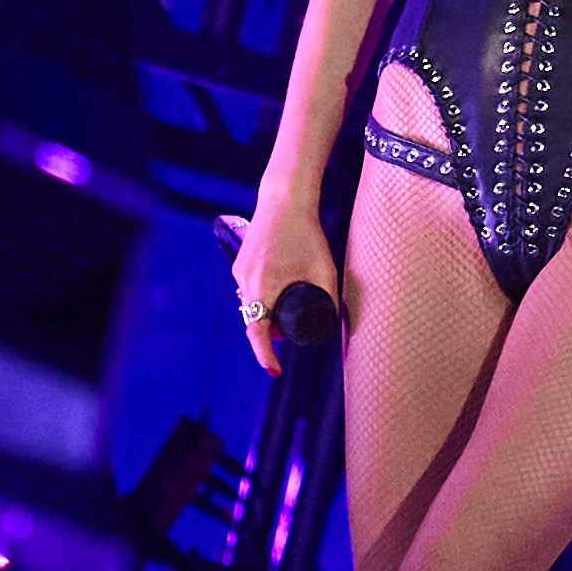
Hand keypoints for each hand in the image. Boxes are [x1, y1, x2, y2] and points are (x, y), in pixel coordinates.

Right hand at [218, 204, 338, 374]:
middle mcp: (246, 282)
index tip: (275, 371)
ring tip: (290, 303)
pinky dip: (262, 297)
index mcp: (264, 287)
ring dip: (267, 313)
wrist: (284, 199)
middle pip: (255, 321)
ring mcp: (240, 272)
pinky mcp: (240, 264)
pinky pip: (249, 290)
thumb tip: (331, 321)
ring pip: (251, 305)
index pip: (257, 333)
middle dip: (272, 332)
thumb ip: (328, 298)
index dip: (265, 356)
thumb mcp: (325, 269)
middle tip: (293, 330)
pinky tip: (278, 289)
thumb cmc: (306, 234)